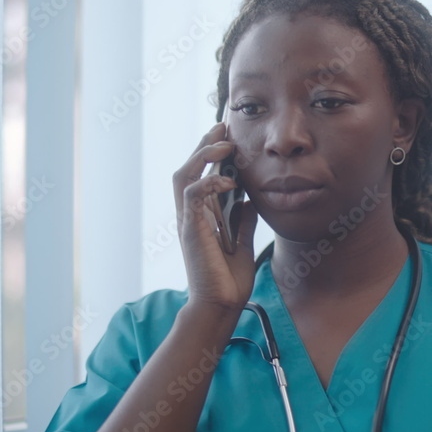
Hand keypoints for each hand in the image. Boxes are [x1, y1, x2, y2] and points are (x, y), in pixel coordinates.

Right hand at [173, 122, 258, 310]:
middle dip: (204, 145)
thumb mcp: (242, 241)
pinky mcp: (190, 229)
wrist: (221, 304)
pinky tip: (230, 181)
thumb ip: (242, 220)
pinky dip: (209, 182)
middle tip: (223, 127)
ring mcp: (187, 221)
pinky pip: (193, 195)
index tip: (229, 135)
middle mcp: (189, 215)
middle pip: (187, 168)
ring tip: (224, 144)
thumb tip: (247, 201)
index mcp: (200, 216)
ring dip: (202, 155)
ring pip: (183, 175)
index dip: (210, 153)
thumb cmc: (228, 278)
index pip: (199, 175)